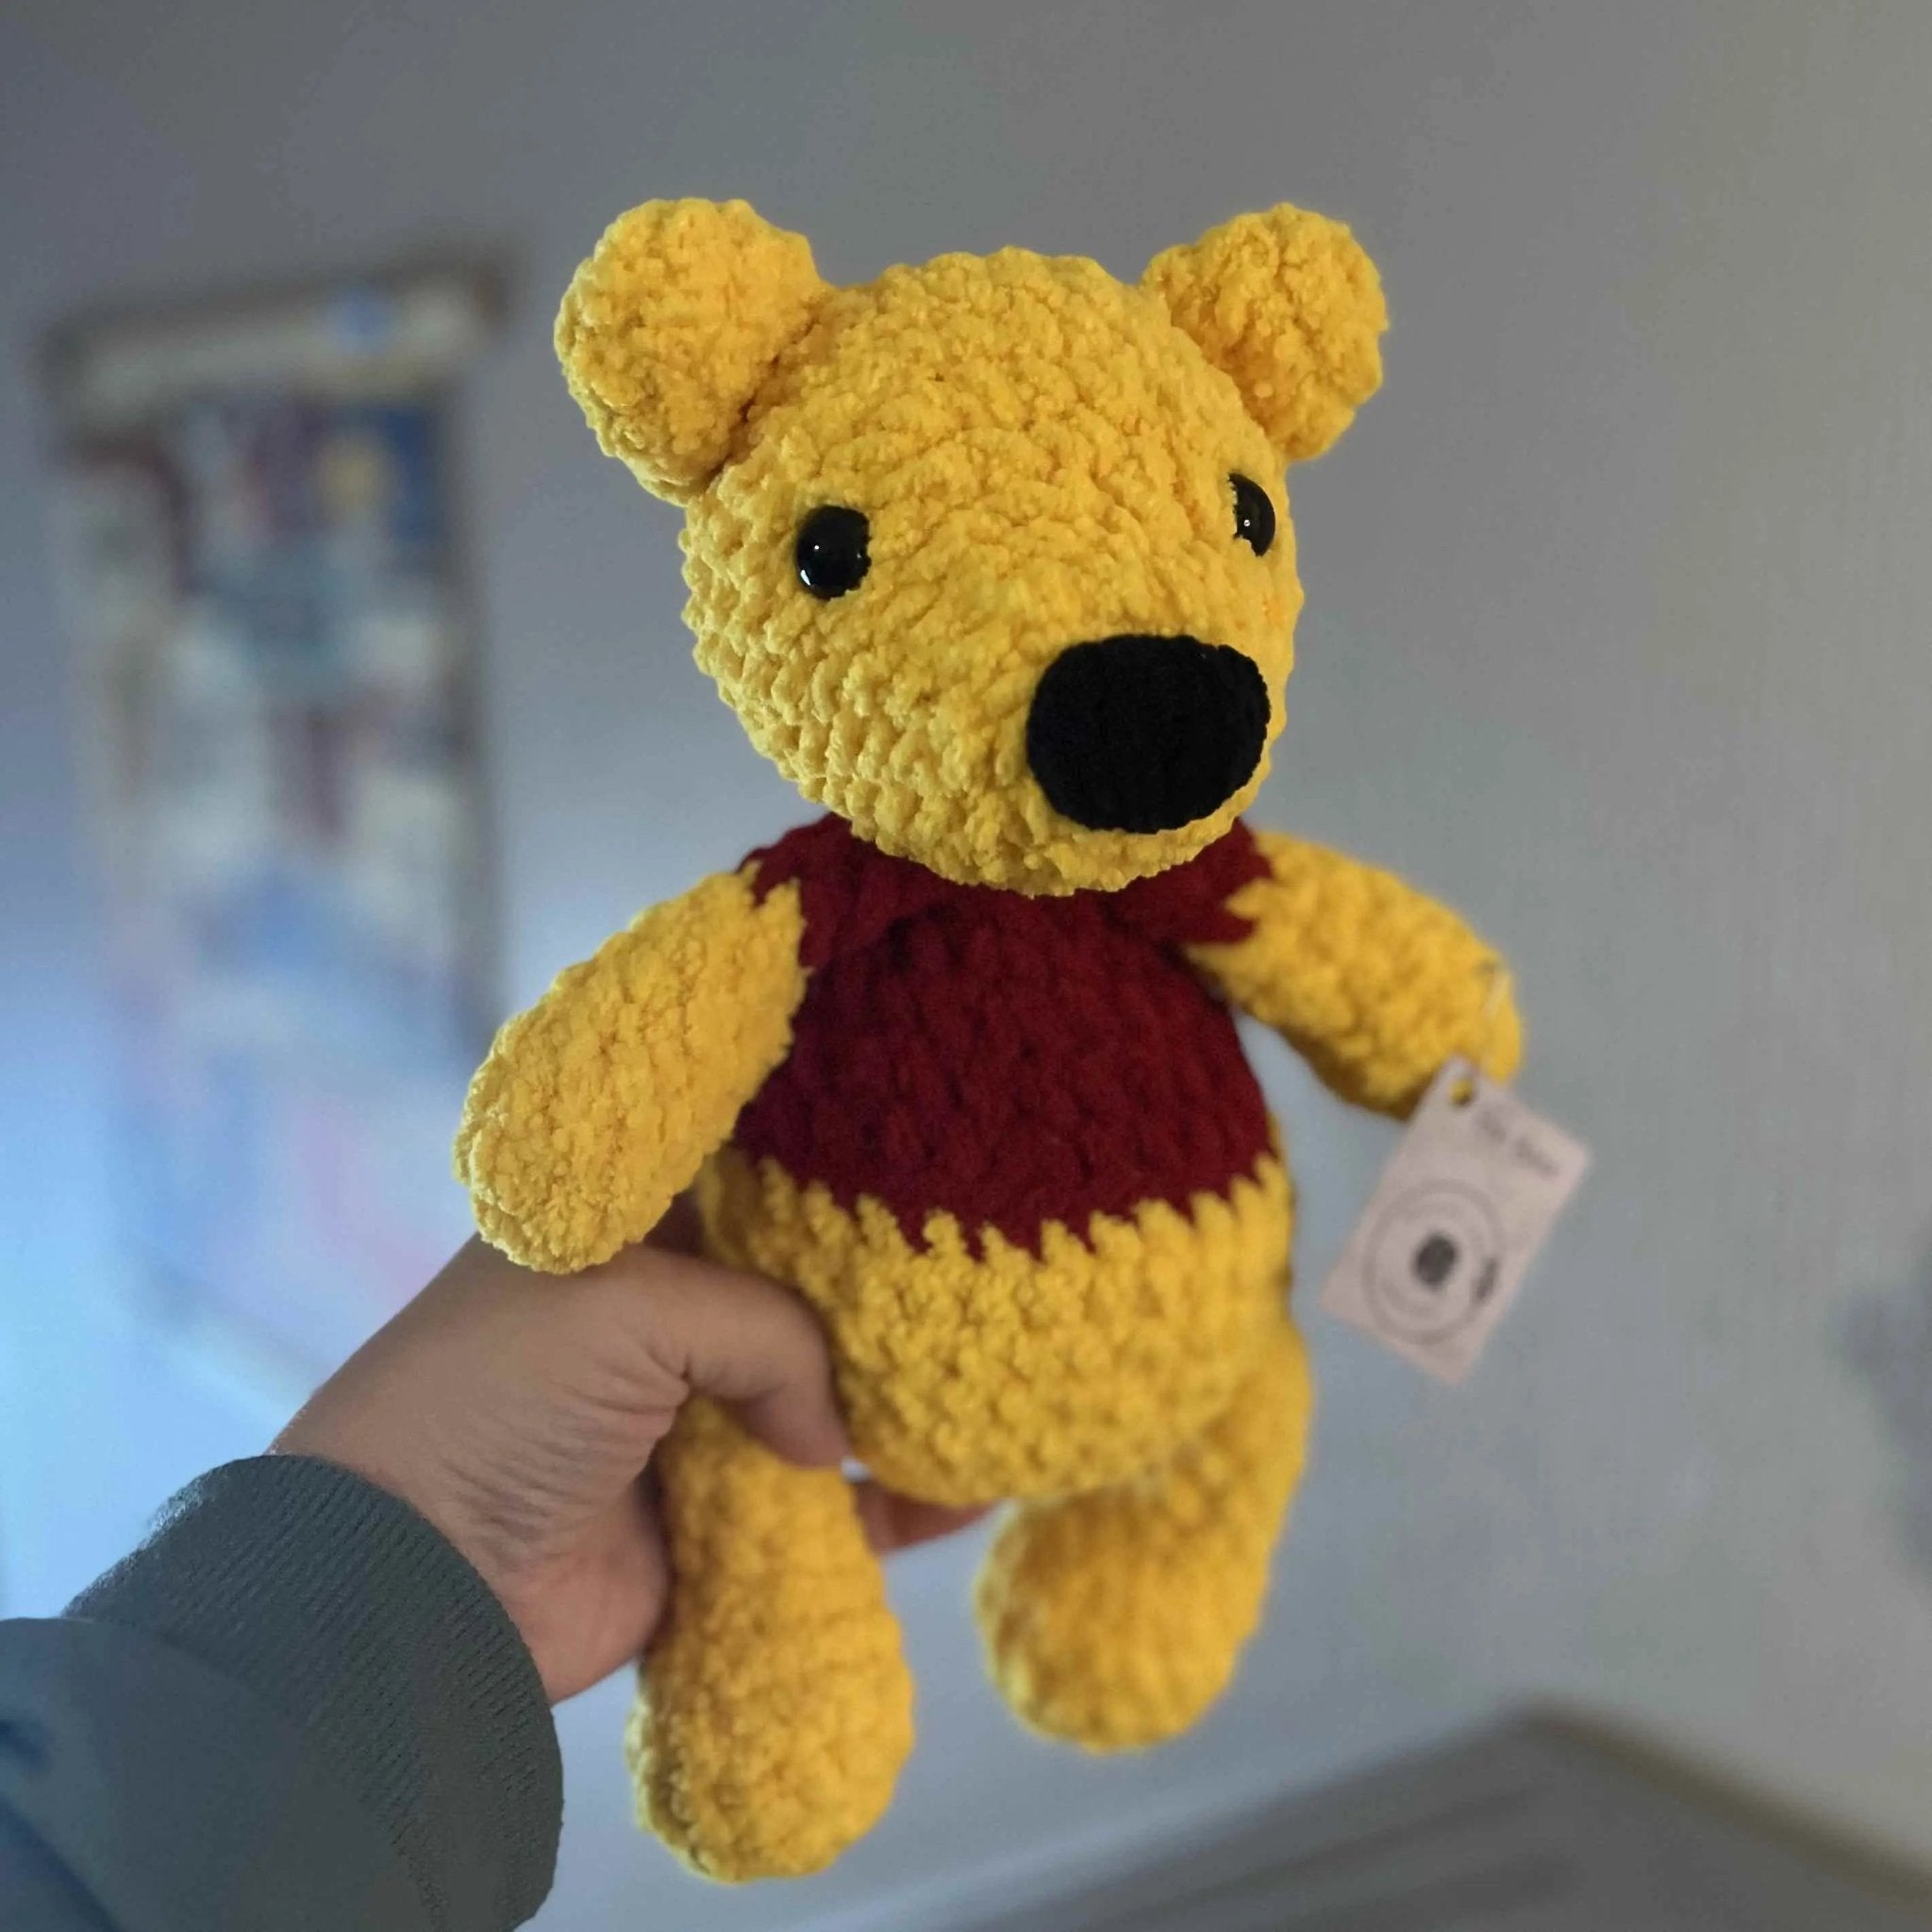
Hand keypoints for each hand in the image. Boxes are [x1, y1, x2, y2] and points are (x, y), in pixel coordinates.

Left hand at [274, 1207, 982, 1700]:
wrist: (411, 1586)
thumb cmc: (503, 1399)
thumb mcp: (631, 1306)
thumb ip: (768, 1332)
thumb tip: (829, 1434)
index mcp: (622, 1232)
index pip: (747, 1180)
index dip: (830, 1169)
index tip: (929, 1152)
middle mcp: (663, 1319)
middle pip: (803, 1294)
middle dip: (887, 1292)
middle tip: (990, 1269)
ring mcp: (693, 1426)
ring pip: (827, 1402)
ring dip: (904, 1399)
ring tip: (1004, 1376)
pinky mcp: (716, 1528)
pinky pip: (830, 1512)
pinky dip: (896, 1508)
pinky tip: (975, 1486)